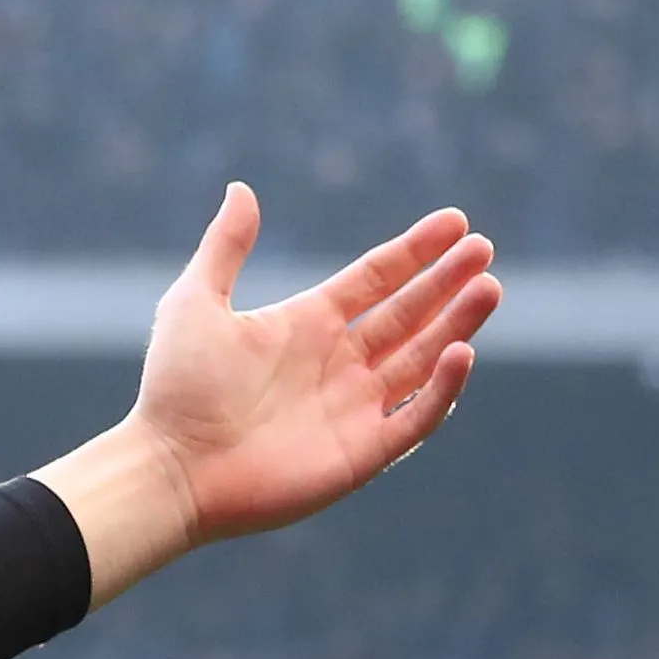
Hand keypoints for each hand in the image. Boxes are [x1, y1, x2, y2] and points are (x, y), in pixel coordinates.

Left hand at [48, 188, 496, 596]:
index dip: (416, 252)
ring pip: (423, 360)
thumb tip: (241, 189)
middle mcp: (338, 363)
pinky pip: (416, 418)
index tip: (456, 222)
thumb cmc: (176, 389)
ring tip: (489, 288)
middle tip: (485, 251)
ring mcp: (354, 408)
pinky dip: (442, 389)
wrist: (170, 468)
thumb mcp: (195, 303)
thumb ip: (226, 247)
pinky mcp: (362, 453)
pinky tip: (462, 352)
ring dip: (457, 325)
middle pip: (410, 316)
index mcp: (307, 324)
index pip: (377, 280)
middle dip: (448, 283)